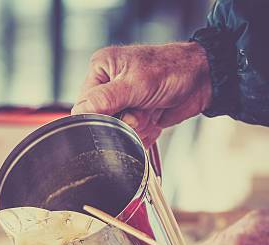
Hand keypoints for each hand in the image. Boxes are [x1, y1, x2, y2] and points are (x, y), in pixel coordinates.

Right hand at [72, 42, 211, 147]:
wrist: (202, 80)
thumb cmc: (172, 70)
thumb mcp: (135, 83)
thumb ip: (106, 99)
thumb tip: (80, 112)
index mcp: (101, 70)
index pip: (84, 106)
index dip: (102, 117)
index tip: (121, 113)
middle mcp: (109, 87)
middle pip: (104, 123)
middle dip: (127, 122)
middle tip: (143, 106)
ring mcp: (124, 104)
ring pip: (120, 133)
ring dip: (141, 127)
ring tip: (153, 109)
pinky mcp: (137, 118)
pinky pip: (134, 138)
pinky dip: (148, 132)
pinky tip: (157, 117)